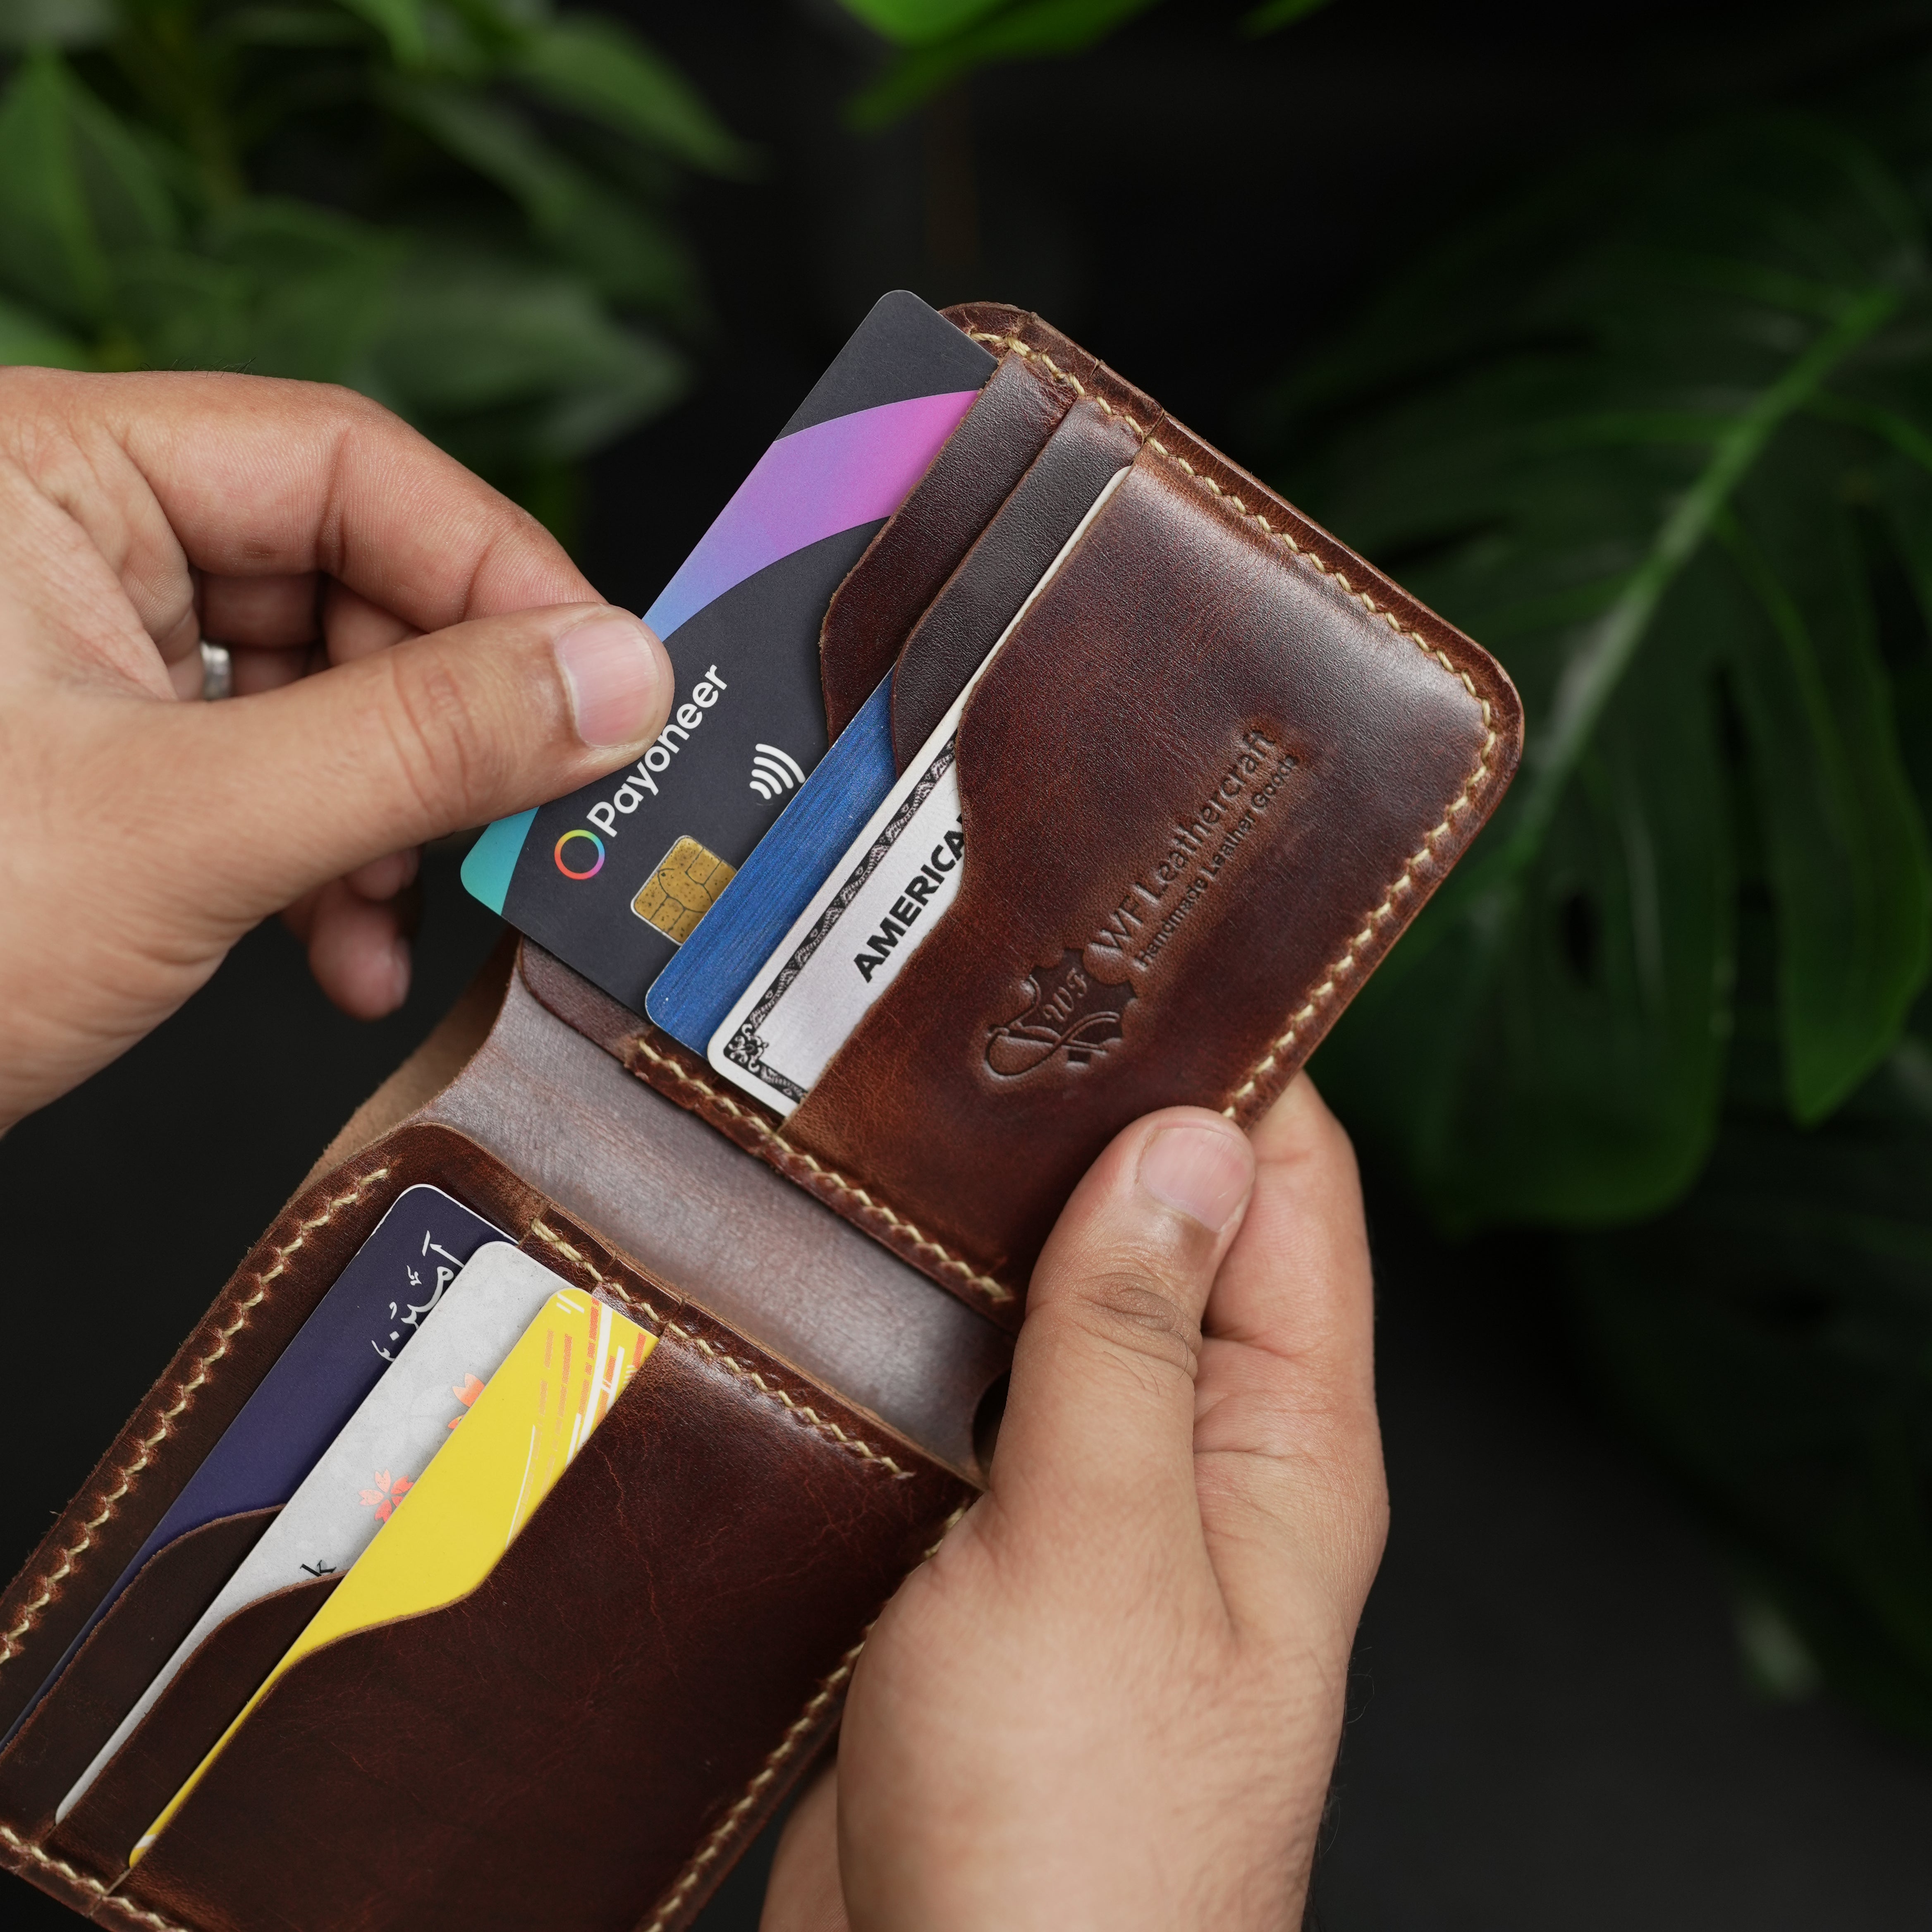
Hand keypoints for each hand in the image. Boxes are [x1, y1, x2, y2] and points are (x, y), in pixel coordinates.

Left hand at [0, 367, 672, 1132]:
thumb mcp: (182, 831)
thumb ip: (417, 744)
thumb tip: (615, 679)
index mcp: (43, 471)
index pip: (345, 464)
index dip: (497, 574)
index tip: (602, 686)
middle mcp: (63, 536)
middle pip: (350, 579)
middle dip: (441, 727)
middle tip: (517, 823)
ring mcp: (81, 651)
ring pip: (324, 690)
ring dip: (392, 818)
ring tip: (393, 919)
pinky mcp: (102, 753)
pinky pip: (272, 770)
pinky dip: (331, 862)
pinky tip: (343, 949)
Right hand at [761, 1076, 1385, 1931]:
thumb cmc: (1076, 1840)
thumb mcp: (1102, 1551)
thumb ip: (1135, 1343)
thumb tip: (1188, 1149)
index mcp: (1283, 1444)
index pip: (1293, 1192)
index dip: (1237, 1064)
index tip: (1143, 964)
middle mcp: (1204, 1462)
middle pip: (1176, 1237)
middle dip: (1097, 1132)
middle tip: (988, 1022)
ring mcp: (1097, 1506)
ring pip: (1067, 1312)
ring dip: (1004, 1229)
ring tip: (910, 1119)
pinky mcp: (994, 1553)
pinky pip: (984, 1397)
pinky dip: (940, 1325)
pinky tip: (862, 1273)